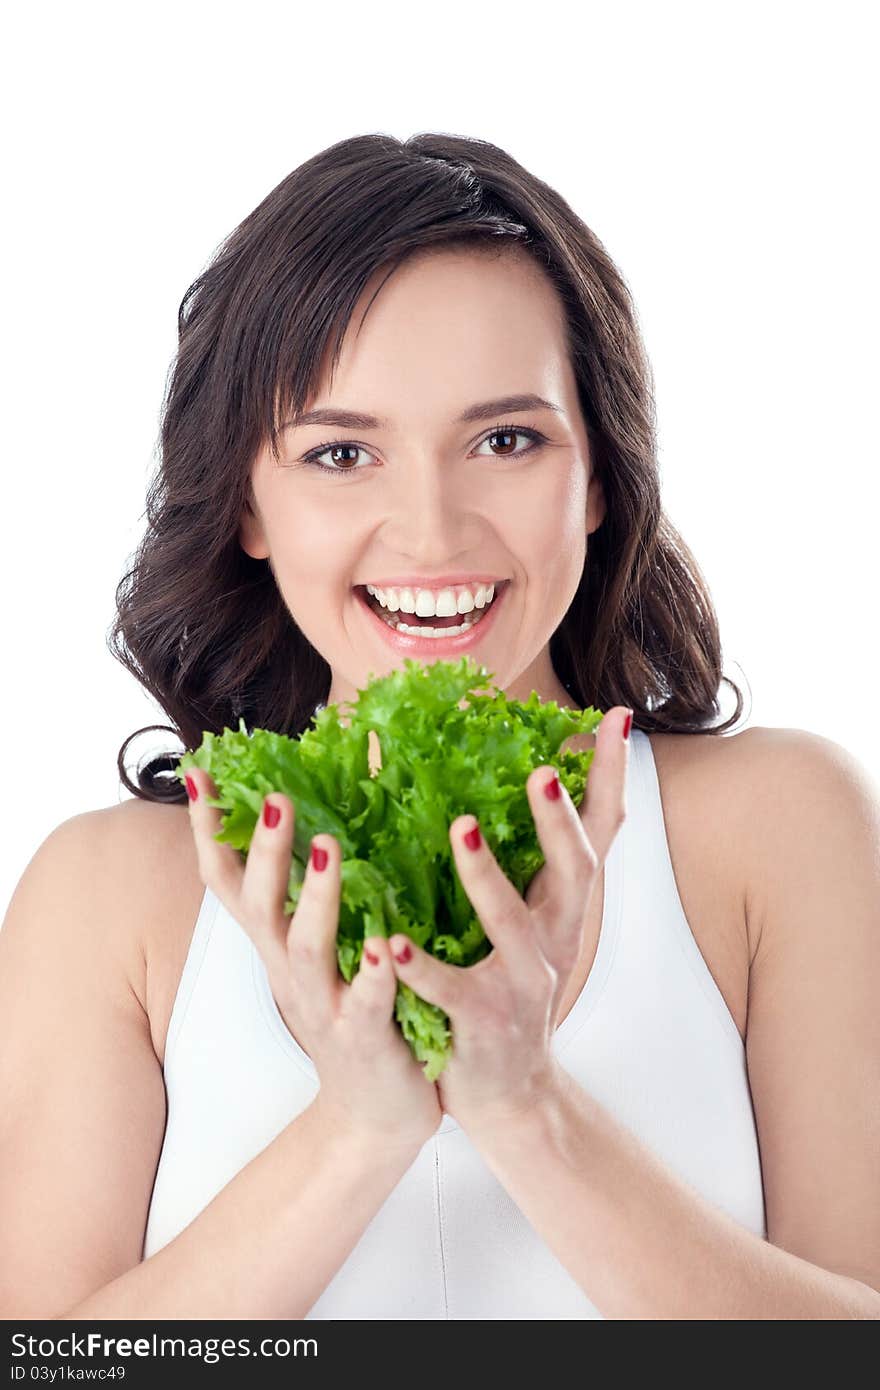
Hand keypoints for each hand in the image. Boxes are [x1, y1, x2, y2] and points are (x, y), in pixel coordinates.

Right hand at [184, 768, 441, 1153]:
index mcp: (275, 943)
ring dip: (317, 898)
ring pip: (308, 950)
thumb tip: (313, 810)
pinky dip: (372, 975)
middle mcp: (287, 971)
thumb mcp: (318, 945)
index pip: (229, 880)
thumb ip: (309, 887)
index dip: (211, 830)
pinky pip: (366, 1005)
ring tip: (330, 848)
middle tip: (277, 800)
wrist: (374, 1109)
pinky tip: (382, 946)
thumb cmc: (351, 1007)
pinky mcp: (364, 1038)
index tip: (199, 772)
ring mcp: (323, 1007)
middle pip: (261, 908)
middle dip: (265, 853)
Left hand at [387, 706, 631, 1134]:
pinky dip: (419, 967)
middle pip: (576, 873)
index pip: (601, 832)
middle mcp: (557, 940)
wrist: (510, 1092)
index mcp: (565, 907)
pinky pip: (449, 991)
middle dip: (560, 822)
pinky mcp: (481, 1022)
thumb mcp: (537, 921)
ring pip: (513, 926)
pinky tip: (386, 942)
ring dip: (488, 877)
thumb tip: (537, 781)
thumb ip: (535, 863)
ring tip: (460, 830)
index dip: (612, 777)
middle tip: (542, 772)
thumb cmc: (511, 986)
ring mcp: (524, 984)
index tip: (618, 717)